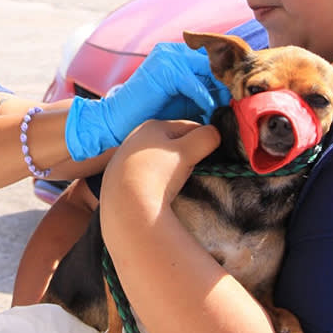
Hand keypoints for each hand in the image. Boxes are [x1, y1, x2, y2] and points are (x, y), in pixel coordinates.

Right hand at [64, 42, 230, 160]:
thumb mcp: (184, 100)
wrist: (117, 121)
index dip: (227, 77)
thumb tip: (232, 98)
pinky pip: (193, 83)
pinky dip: (203, 98)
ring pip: (205, 70)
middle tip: (239, 101)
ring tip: (228, 107)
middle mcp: (172, 51)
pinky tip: (209, 111)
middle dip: (226, 83)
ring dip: (218, 90)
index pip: (211, 60)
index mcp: (176, 54)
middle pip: (212, 62)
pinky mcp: (164, 69)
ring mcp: (167, 57)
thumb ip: (204, 93)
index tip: (240, 94)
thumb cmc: (150, 114)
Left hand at [104, 120, 221, 206]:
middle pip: (171, 141)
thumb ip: (205, 138)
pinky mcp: (116, 176)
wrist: (126, 207)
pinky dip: (152, 177)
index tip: (211, 155)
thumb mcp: (187, 152)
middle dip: (186, 152)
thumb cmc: (158, 175)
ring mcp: (123, 156)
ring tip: (174, 182)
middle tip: (193, 169)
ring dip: (169, 165)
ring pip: (156, 156)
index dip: (204, 139)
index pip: (189, 127)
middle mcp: (135, 136)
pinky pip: (142, 172)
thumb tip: (215, 133)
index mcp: (152, 126)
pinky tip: (155, 188)